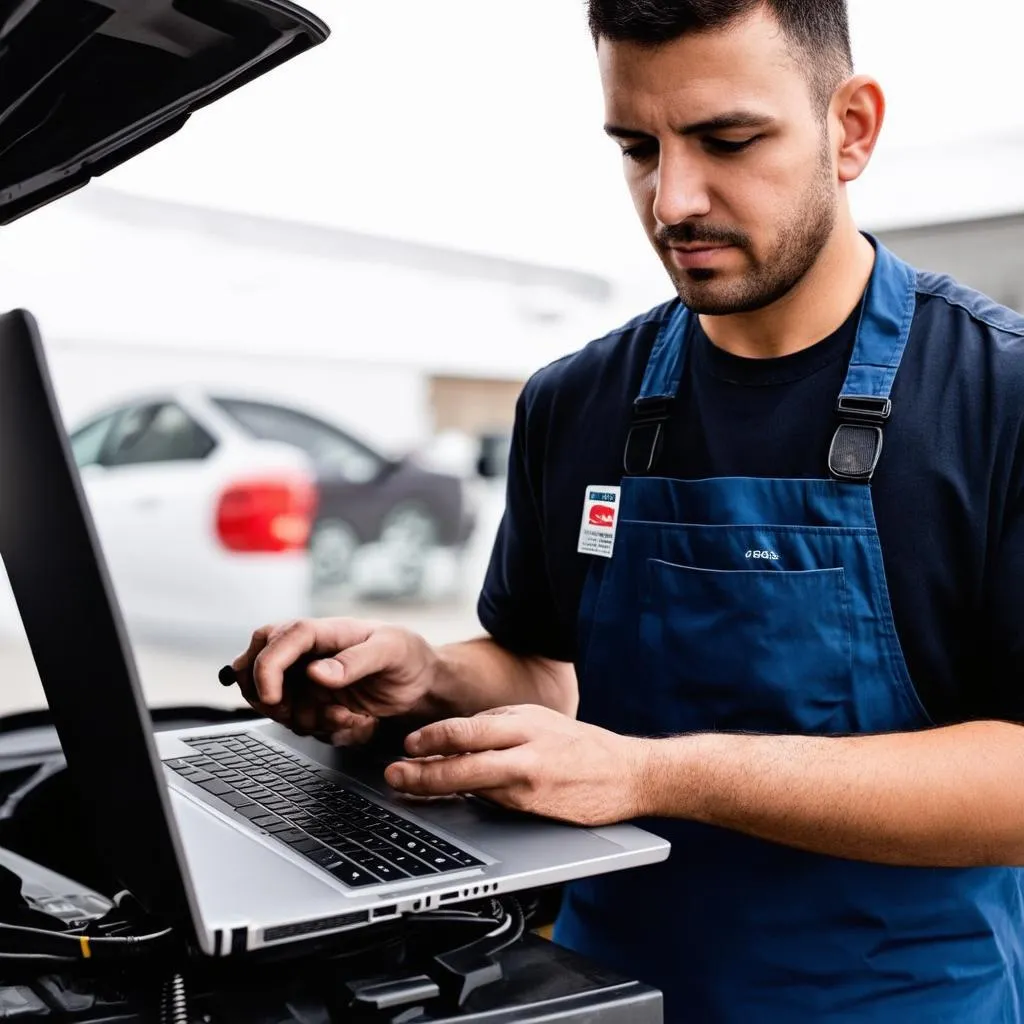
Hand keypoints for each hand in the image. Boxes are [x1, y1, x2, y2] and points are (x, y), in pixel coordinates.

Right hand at [230, 618, 438, 744]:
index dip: (266, 666)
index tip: (271, 696)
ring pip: (273, 701)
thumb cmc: (408, 657)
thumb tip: (315, 672)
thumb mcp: (391, 652)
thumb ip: (354, 661)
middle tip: (298, 710)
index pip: (279, 638)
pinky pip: (296, 720)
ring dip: (302, 718)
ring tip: (344, 716)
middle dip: (268, 695)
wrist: (421, 684)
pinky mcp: (314, 701)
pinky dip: (318, 728)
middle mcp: (308, 652)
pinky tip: (348, 721)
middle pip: (255, 664)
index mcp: (324, 631)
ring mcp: (307, 678)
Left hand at [384, 705, 650, 825]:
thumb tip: (458, 734)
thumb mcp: (540, 720)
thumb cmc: (581, 745)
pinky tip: (447, 800)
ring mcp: (529, 786)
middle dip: (423, 772)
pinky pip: (491, 804)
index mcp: (525, 725)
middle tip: (395, 774)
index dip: (434, 738)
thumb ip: (500, 725)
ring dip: (437, 789)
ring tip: (410, 787)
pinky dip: (466, 800)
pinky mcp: (534, 811)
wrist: (627, 775)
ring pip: (473, 788)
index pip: (469, 730)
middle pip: (464, 764)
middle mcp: (526, 754)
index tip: (409, 744)